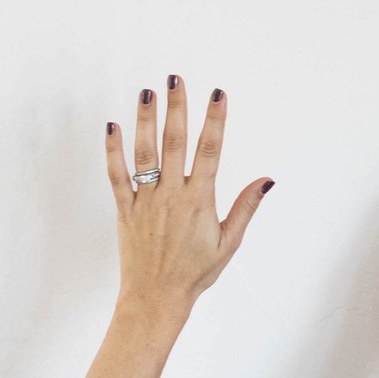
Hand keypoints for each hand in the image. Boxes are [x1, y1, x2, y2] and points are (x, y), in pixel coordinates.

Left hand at [104, 76, 272, 321]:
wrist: (156, 298)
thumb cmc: (196, 273)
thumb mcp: (230, 242)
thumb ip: (246, 206)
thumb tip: (266, 179)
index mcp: (200, 200)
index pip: (209, 151)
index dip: (214, 120)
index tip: (217, 94)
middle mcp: (172, 196)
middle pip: (174, 142)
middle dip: (176, 108)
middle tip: (175, 79)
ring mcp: (146, 201)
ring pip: (145, 153)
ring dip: (145, 120)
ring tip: (147, 93)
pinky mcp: (125, 210)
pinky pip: (117, 176)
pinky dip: (113, 150)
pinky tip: (112, 127)